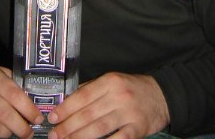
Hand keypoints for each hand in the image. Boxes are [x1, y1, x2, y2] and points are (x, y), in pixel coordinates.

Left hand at [47, 73, 169, 138]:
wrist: (162, 95)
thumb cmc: (132, 89)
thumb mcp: (113, 81)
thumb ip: (92, 89)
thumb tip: (67, 101)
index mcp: (110, 81)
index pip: (83, 96)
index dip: (66, 108)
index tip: (52, 117)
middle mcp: (118, 96)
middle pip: (88, 114)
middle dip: (68, 127)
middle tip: (54, 135)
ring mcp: (129, 113)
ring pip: (99, 129)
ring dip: (80, 138)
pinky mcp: (138, 129)